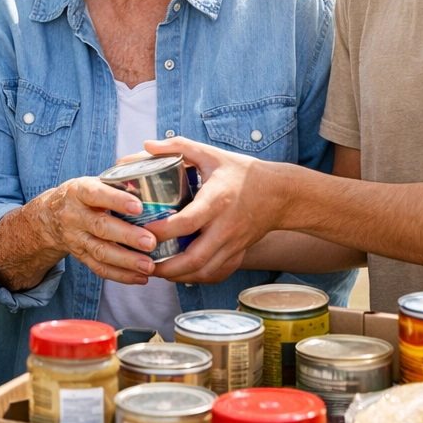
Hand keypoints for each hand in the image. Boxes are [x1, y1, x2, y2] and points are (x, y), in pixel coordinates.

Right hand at [34, 177, 159, 283]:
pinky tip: (140, 278)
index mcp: (79, 192)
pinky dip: (121, 275)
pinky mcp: (80, 256)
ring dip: (126, 261)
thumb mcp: (93, 182)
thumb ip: (118, 183)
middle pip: (100, 227)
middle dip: (127, 236)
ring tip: (149, 266)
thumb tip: (155, 182)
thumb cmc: (84, 195)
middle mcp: (75, 216)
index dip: (116, 200)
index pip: (96, 194)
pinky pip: (99, 268)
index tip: (138, 207)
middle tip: (151, 242)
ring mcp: (76, 238)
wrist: (50, 215)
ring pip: (100, 251)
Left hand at [139, 136, 281, 282]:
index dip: (163, 231)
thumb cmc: (242, 172)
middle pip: (195, 257)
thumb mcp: (211, 154)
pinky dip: (197, 278)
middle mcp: (226, 226)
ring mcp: (233, 243)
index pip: (188, 222)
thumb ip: (179, 147)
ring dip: (179, 276)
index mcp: (217, 200)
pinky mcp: (238, 252)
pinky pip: (217, 273)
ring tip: (157, 271)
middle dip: (167, 266)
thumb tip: (147, 145)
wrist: (280, 193)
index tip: (142, 232)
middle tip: (144, 262)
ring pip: (205, 271)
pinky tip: (180, 273)